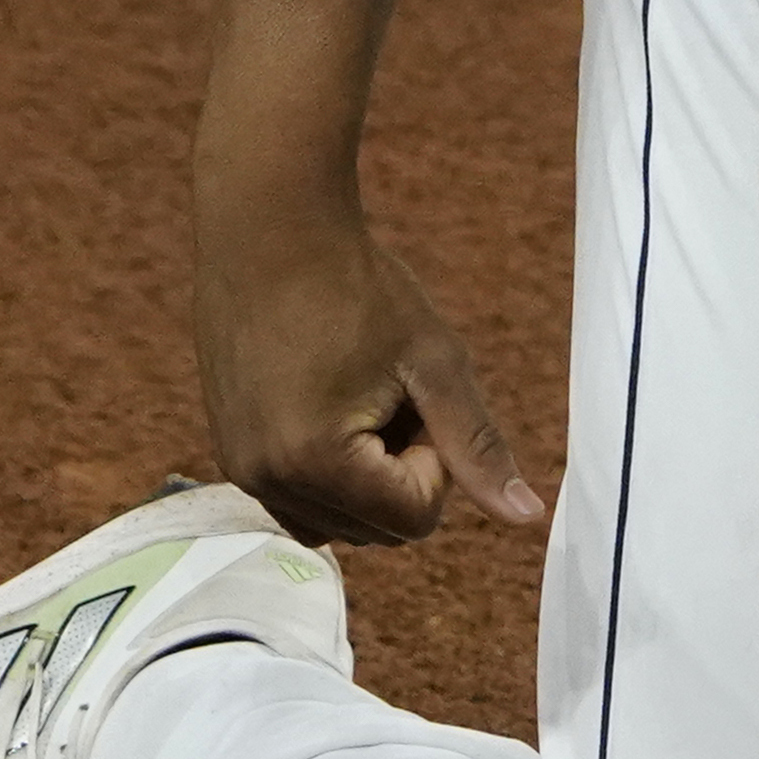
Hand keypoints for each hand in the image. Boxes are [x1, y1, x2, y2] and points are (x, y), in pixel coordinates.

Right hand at [194, 195, 546, 550]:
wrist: (270, 229)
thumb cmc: (358, 286)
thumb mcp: (433, 361)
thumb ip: (476, 445)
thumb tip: (526, 517)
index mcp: (318, 463)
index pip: (415, 520)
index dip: (435, 459)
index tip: (417, 396)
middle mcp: (268, 482)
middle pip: (376, 530)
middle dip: (399, 470)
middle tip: (388, 391)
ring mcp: (241, 471)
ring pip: (338, 522)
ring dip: (364, 475)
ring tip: (357, 394)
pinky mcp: (231, 454)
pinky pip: (298, 501)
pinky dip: (328, 472)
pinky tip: (328, 400)